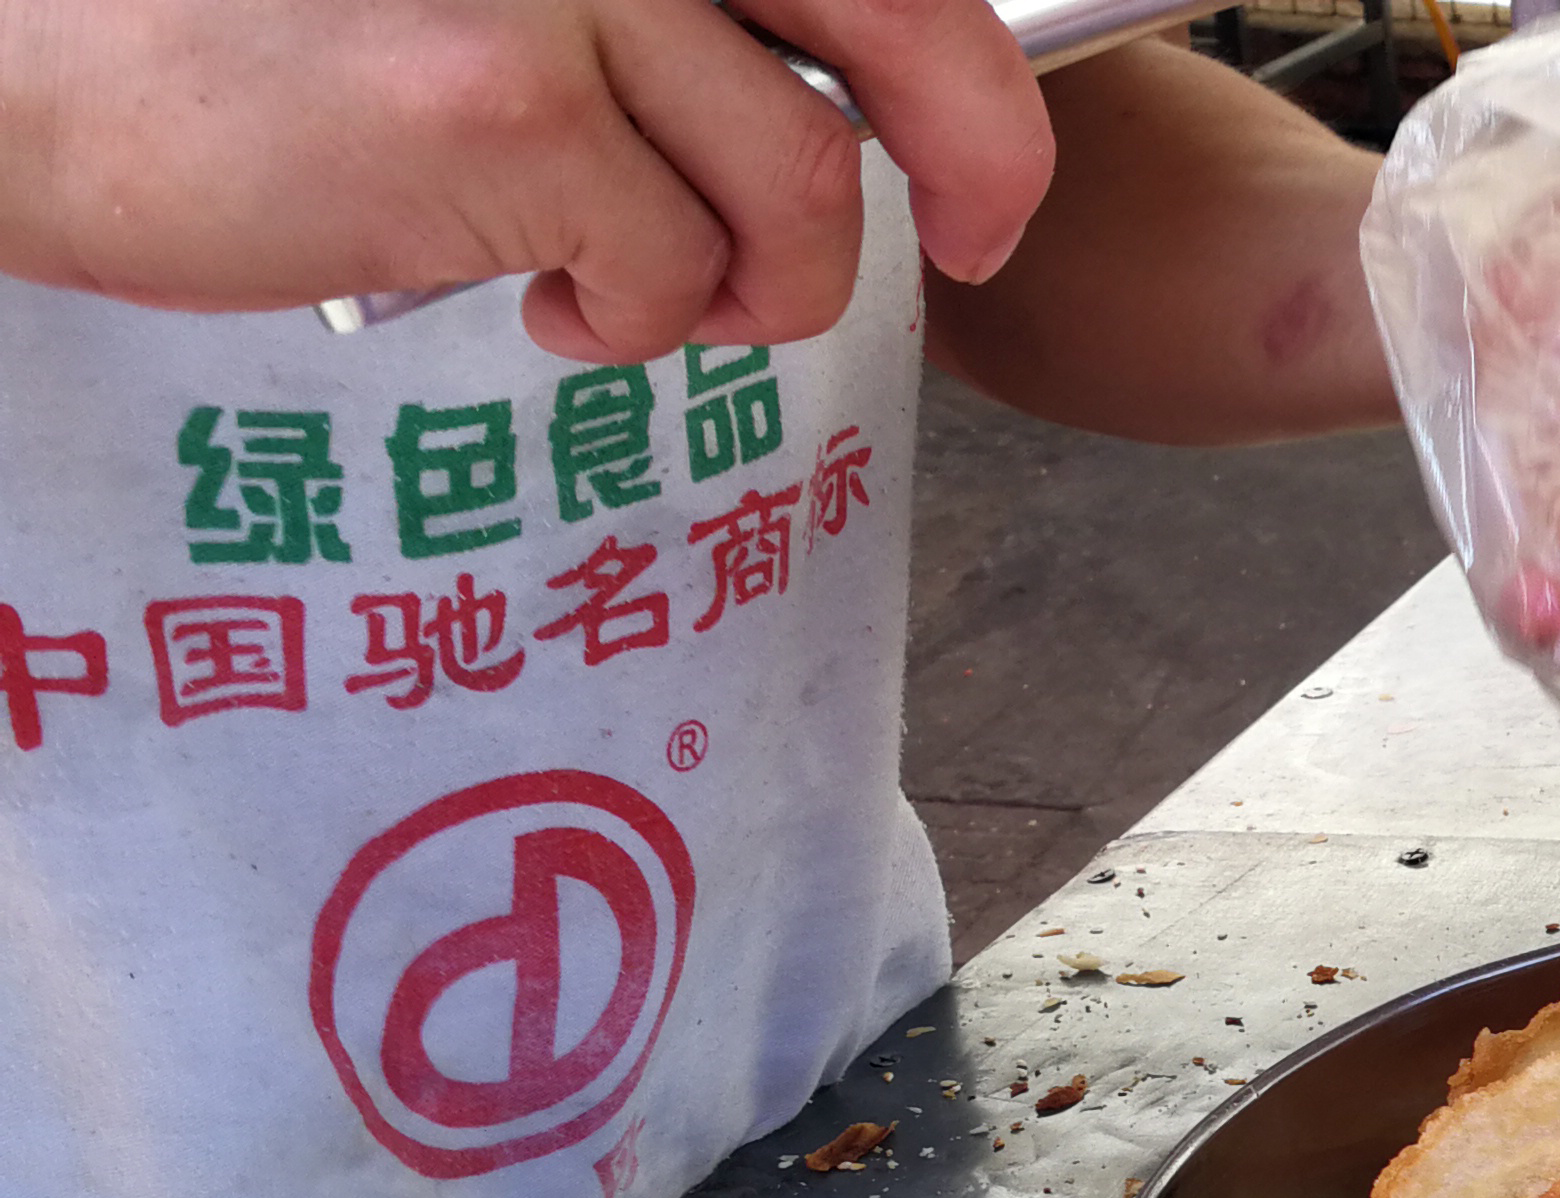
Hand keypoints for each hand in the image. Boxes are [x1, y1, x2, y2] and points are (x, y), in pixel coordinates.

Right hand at [0, 0, 1054, 360]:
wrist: (41, 76)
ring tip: (650, 292)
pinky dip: (641, 319)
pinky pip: (674, 262)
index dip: (965, 69)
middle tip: (975, 240)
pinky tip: (555, 307)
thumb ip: (657, 9)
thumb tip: (842, 93)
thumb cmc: (263, 39)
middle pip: (905, 24)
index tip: (981, 164)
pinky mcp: (506, 110)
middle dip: (980, 156)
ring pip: (800, 178)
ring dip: (757, 278)